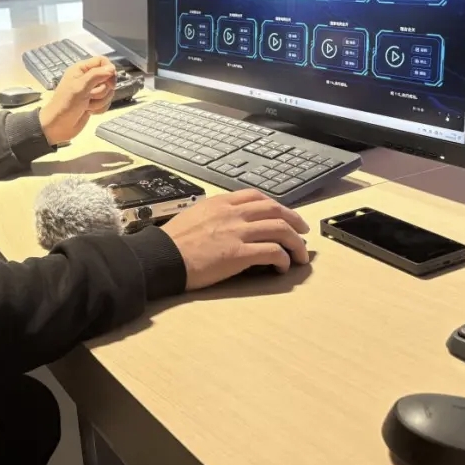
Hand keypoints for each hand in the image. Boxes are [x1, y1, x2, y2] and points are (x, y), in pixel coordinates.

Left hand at [39, 56, 116, 145]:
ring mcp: (91, 91)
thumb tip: (112, 68)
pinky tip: (89, 111)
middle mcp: (87, 78)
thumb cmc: (66, 104)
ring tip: (87, 105)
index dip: (109, 70)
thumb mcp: (80, 87)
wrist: (58, 126)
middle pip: (108, 78)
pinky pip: (106, 102)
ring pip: (108, 92)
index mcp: (81, 69)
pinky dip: (100, 108)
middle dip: (102, 90)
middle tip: (90, 96)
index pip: (102, 61)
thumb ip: (96, 75)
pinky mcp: (94, 103)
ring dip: (100, 101)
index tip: (110, 82)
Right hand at [161, 189, 309, 289]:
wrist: (161, 257)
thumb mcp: (194, 216)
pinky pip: (273, 252)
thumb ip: (214, 215)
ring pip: (281, 230)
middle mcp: (232, 213)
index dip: (276, 206)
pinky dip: (284, 259)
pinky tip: (282, 267)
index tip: (284, 216)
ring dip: (296, 243)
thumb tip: (229, 224)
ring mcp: (237, 232)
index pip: (256, 196)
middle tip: (302, 233)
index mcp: (221, 203)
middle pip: (275, 210)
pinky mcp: (239, 254)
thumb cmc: (172, 241)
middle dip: (295, 221)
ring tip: (299, 256)